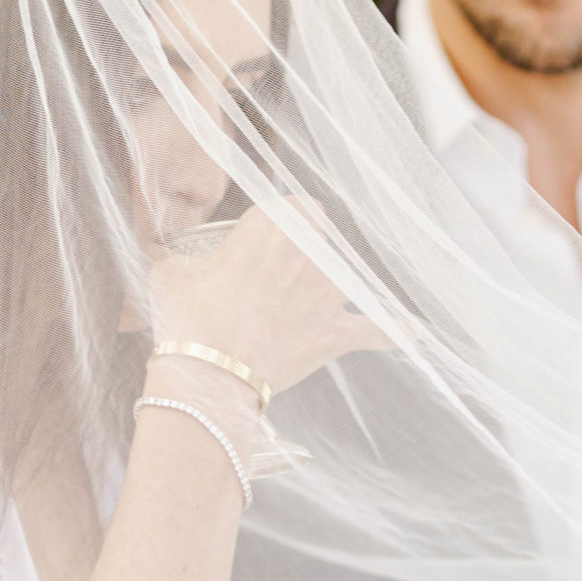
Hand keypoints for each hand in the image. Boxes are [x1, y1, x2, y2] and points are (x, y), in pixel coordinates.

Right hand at [146, 197, 390, 395]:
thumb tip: (168, 255)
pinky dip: (393, 331)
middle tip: (278, 276)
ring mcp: (328, 294)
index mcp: (271, 225)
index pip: (299, 205)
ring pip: (345, 276)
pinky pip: (375, 329)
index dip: (288, 220)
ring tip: (305, 304)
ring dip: (330, 285)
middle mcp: (309, 251)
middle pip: (324, 237)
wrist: (208, 376)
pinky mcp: (336, 333)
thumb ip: (179, 256)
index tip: (273, 237)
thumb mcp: (170, 273)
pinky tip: (413, 331)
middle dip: (306, 251)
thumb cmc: (187, 320)